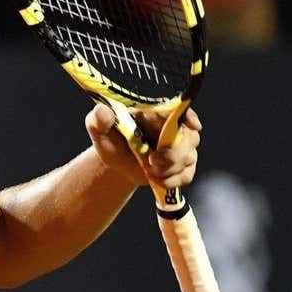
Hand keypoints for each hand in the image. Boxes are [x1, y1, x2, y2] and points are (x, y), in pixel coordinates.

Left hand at [85, 104, 200, 188]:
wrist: (117, 161)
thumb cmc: (110, 139)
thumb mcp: (98, 129)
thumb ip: (98, 119)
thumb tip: (103, 112)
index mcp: (155, 112)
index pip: (179, 110)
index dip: (189, 117)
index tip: (193, 126)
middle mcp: (173, 127)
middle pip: (189, 138)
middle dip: (172, 155)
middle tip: (152, 161)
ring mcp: (181, 146)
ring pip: (188, 158)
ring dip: (167, 170)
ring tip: (148, 169)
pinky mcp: (183, 164)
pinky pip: (186, 175)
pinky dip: (171, 181)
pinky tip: (156, 179)